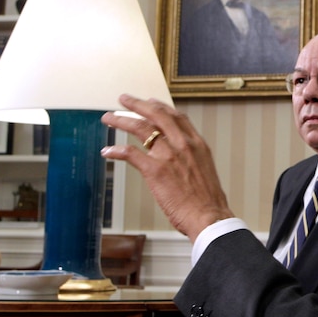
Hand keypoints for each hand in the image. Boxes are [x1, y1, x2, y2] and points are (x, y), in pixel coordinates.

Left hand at [100, 94, 233, 240]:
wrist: (209, 217)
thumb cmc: (208, 201)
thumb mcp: (205, 171)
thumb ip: (192, 159)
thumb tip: (181, 160)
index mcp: (197, 144)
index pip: (177, 117)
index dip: (161, 107)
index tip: (150, 102)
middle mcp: (183, 145)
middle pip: (157, 115)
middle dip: (138, 104)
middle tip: (124, 99)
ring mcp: (169, 156)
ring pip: (141, 129)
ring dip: (122, 121)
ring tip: (109, 118)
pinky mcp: (155, 170)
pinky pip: (131, 153)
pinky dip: (117, 151)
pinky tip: (108, 151)